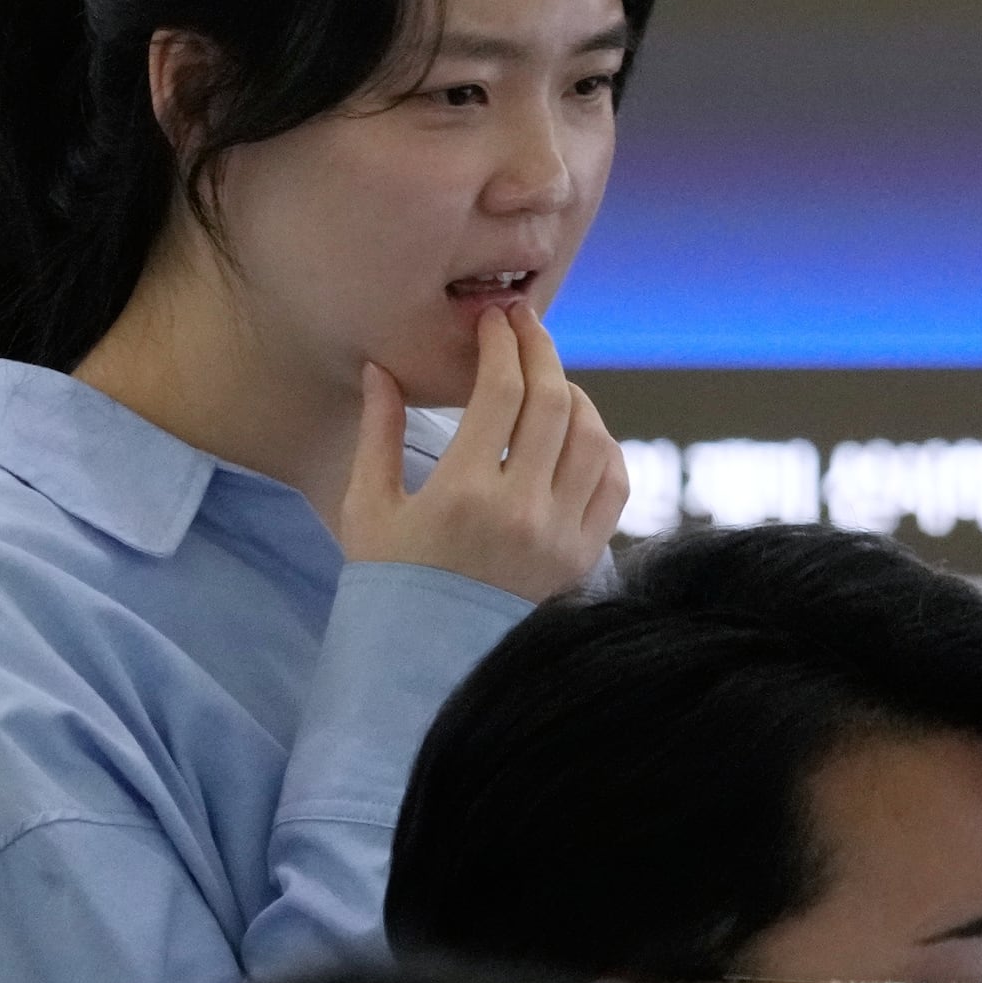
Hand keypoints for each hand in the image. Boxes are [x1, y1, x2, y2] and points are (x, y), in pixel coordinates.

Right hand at [339, 302, 626, 604]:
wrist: (429, 663)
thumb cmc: (391, 583)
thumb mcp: (368, 509)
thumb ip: (378, 433)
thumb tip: (381, 369)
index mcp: (463, 494)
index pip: (501, 391)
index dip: (503, 343)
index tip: (495, 319)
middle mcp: (521, 512)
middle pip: (554, 402)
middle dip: (542, 351)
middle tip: (526, 326)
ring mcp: (561, 537)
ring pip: (592, 437)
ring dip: (574, 395)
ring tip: (549, 378)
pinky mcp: (584, 558)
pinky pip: (614, 482)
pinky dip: (602, 445)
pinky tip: (577, 429)